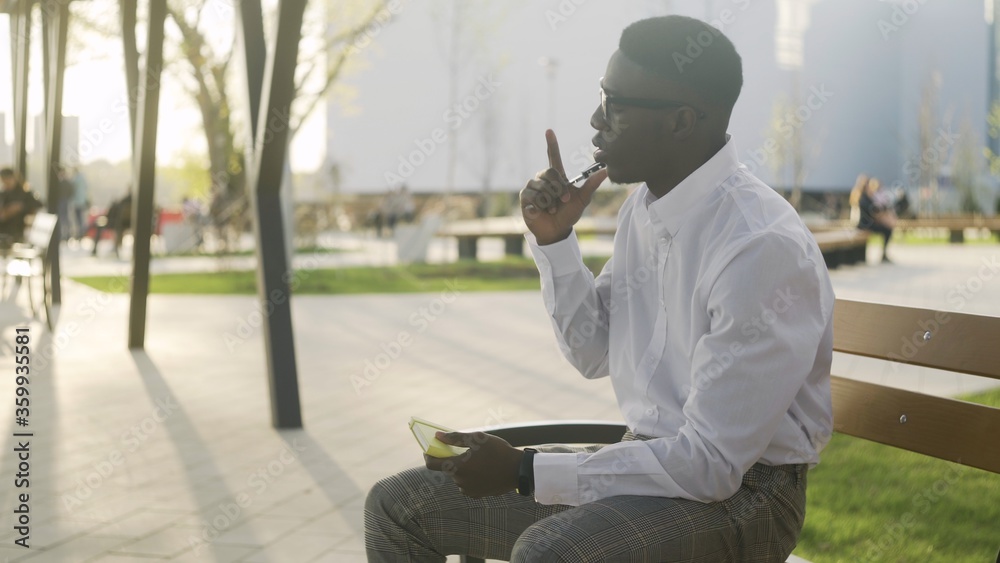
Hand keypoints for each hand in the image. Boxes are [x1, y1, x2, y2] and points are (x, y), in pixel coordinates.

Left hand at [424, 431, 523, 497]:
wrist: (518, 470)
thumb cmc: (498, 451)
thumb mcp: (477, 439)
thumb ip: (455, 438)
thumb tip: (438, 436)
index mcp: (458, 467)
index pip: (432, 464)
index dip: (428, 455)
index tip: (429, 449)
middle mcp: (460, 481)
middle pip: (448, 469)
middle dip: (452, 459)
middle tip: (464, 450)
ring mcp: (469, 490)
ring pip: (458, 477)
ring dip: (462, 468)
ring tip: (477, 459)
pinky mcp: (477, 494)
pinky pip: (467, 485)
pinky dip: (470, 477)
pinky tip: (482, 469)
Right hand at [520, 129, 607, 244]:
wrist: (557, 231)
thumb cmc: (569, 214)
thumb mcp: (582, 199)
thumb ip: (591, 185)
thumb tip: (606, 171)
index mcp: (557, 177)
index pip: (553, 156)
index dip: (551, 144)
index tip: (549, 131)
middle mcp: (543, 179)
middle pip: (549, 173)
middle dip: (558, 188)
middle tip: (563, 200)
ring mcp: (533, 188)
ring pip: (541, 187)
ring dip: (550, 200)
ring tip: (551, 209)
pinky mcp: (525, 198)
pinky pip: (532, 196)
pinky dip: (539, 206)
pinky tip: (540, 212)